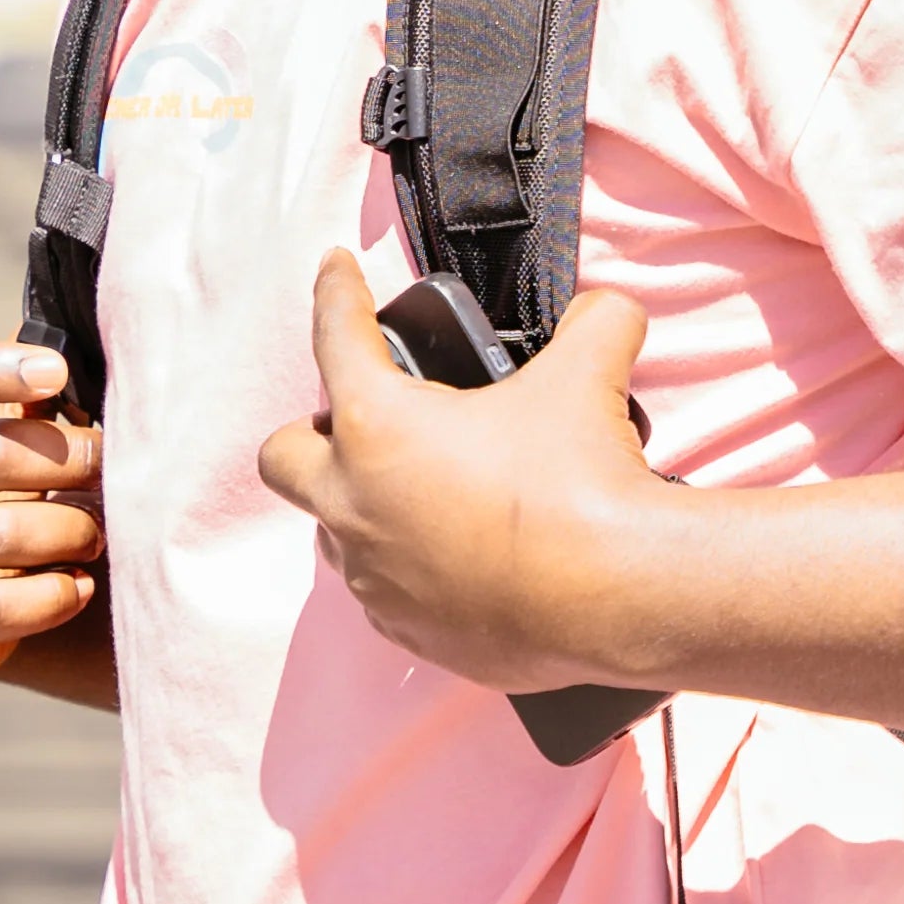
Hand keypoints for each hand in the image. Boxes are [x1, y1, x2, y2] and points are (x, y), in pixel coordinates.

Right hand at [0, 340, 106, 691]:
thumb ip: (9, 398)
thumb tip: (67, 366)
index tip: (58, 371)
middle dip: (69, 457)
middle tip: (108, 465)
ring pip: (4, 533)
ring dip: (74, 529)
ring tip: (96, 533)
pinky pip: (2, 607)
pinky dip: (58, 593)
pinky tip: (78, 583)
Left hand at [257, 253, 667, 695]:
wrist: (619, 596)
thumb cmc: (581, 485)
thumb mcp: (588, 374)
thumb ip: (592, 323)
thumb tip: (606, 314)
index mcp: (376, 429)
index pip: (335, 336)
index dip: (336, 291)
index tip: (337, 270)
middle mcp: (355, 507)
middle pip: (285, 457)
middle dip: (314, 431)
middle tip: (366, 416)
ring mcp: (377, 579)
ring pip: (334, 532)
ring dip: (362, 504)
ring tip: (421, 488)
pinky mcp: (412, 633)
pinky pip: (386, 593)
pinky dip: (409, 566)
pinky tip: (458, 554)